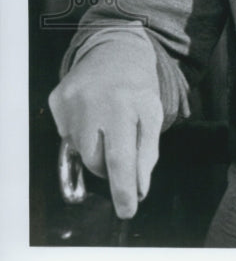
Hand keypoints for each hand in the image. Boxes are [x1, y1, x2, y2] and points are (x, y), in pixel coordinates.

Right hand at [48, 35, 162, 218]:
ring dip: (95, 148)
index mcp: (124, 106)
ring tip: (108, 124)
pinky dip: (81, 133)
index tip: (128, 210)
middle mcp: (93, 103)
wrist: (116, 49)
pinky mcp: (56, 100)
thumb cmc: (138, 86)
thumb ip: (147, 152)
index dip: (123, 189)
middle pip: (96, 160)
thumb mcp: (153, 114)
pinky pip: (66, 134)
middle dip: (110, 166)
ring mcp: (70, 101)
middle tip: (120, 150)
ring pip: (80, 150)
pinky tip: (93, 113)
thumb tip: (139, 188)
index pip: (121, 158)